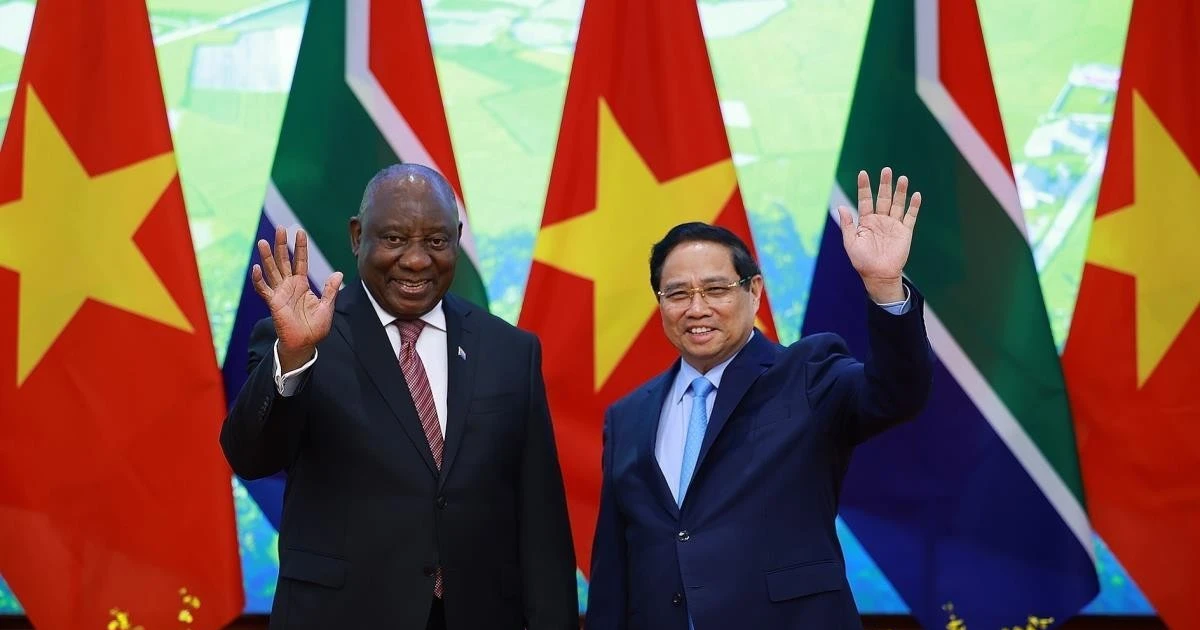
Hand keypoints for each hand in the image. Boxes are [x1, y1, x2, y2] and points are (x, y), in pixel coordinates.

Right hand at [251, 227, 342, 370]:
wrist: (305, 344)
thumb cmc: (315, 327)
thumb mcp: (326, 306)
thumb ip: (330, 290)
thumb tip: (338, 273)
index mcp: (301, 285)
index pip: (300, 261)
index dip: (300, 247)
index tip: (299, 232)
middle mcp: (289, 286)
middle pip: (283, 261)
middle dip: (282, 245)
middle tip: (280, 228)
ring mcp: (280, 293)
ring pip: (271, 271)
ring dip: (267, 257)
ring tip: (263, 242)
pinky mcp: (273, 303)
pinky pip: (264, 290)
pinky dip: (259, 280)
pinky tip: (256, 268)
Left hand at [836, 167, 921, 302]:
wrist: (878, 275)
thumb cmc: (862, 260)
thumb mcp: (850, 242)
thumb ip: (847, 224)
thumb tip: (840, 206)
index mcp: (866, 221)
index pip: (865, 199)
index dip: (864, 187)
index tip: (863, 173)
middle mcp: (880, 219)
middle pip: (883, 198)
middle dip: (885, 184)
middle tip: (886, 170)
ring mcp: (893, 224)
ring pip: (897, 204)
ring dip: (900, 191)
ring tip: (902, 178)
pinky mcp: (905, 231)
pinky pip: (910, 216)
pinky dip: (914, 206)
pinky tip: (916, 195)